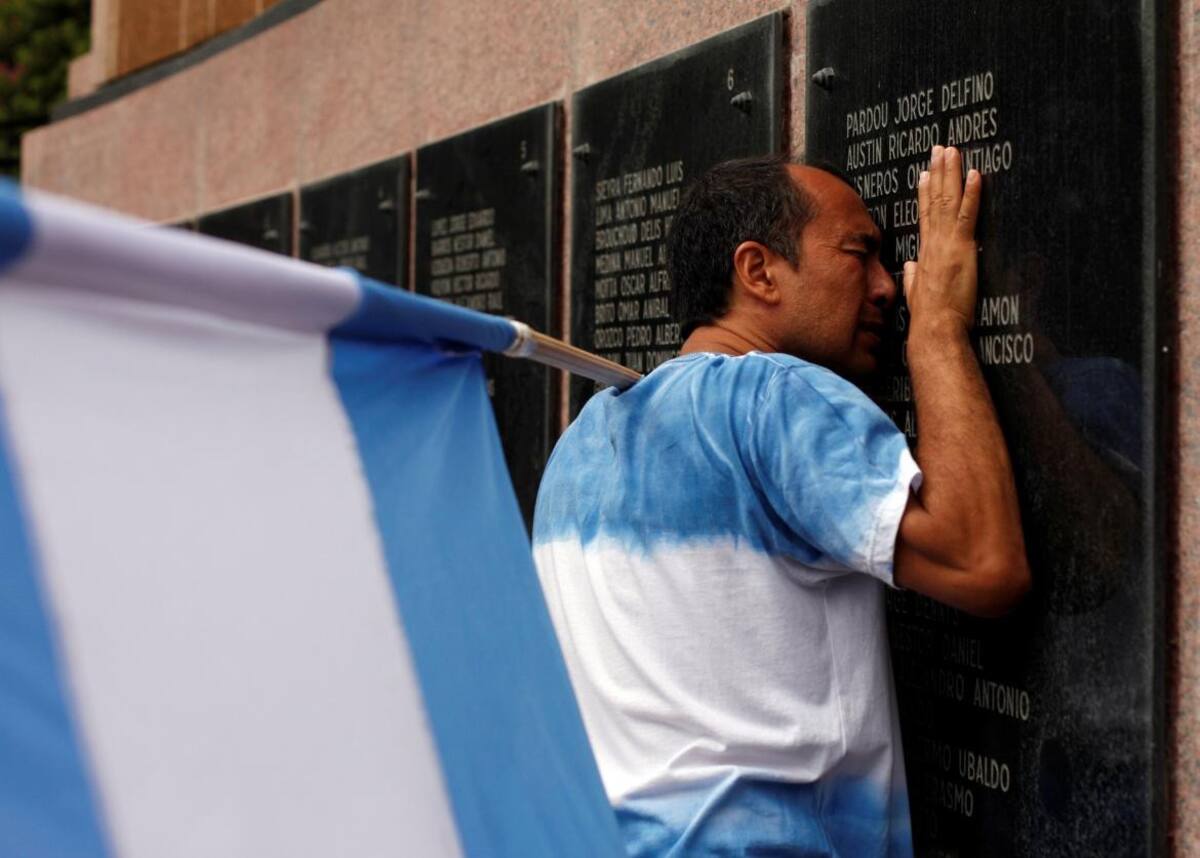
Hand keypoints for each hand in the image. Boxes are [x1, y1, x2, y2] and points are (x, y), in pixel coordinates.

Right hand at [903, 146, 981, 333]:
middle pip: (934, 200)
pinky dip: (972, 193)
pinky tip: (975, 174)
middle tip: (940, 149)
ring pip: (948, 201)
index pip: (924, 215)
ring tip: (953, 152)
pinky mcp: (962, 248)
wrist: (935, 326)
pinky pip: (967, 215)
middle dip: (938, 172)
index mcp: (925, 252)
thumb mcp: (916, 292)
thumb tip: (912, 267)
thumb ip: (914, 276)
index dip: (924, 192)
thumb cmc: (928, 316)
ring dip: (951, 174)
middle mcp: (934, 242)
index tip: (925, 173)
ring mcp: (947, 243)